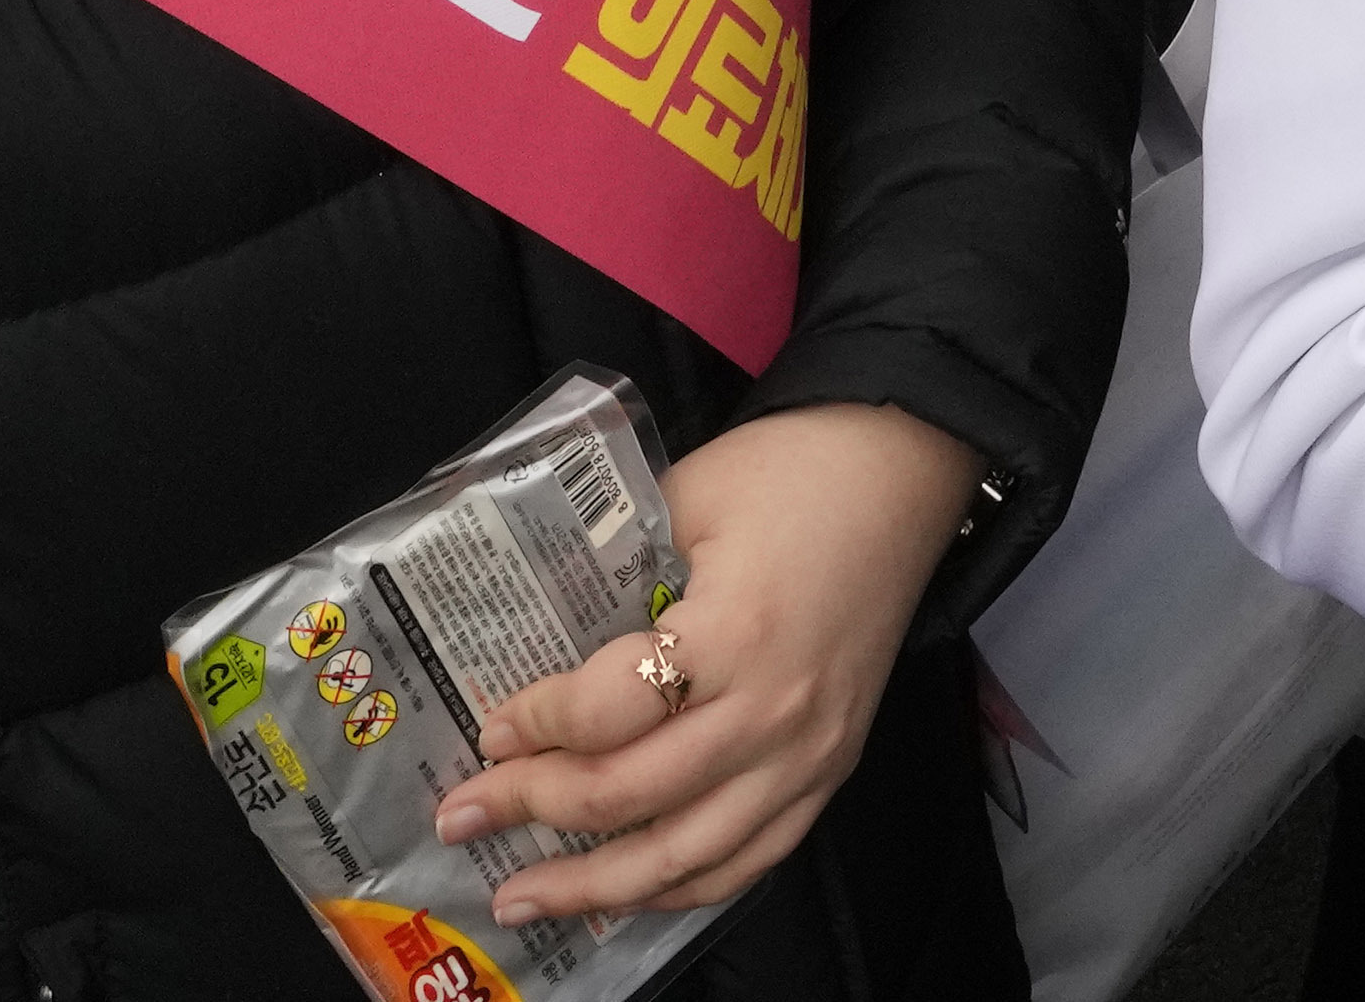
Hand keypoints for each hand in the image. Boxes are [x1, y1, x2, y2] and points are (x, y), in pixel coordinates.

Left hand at [427, 401, 980, 927]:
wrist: (903, 469)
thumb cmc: (792, 470)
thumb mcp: (686, 497)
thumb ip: (615, 570)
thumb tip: (537, 640)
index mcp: (733, 634)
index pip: (607, 712)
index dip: (534, 726)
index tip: (487, 730)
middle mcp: (773, 711)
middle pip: (633, 794)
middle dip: (532, 811)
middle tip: (461, 820)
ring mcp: (810, 753)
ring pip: (687, 856)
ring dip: (595, 886)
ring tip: (523, 896)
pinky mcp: (832, 768)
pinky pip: (750, 860)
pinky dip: (680, 887)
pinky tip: (623, 894)